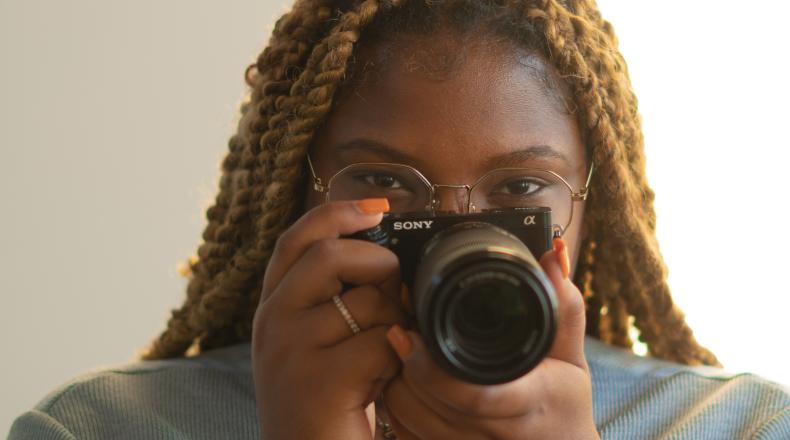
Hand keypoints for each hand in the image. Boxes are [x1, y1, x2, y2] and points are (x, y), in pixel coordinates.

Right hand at [252, 199, 405, 439]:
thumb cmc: (326, 402)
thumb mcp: (321, 343)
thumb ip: (338, 300)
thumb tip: (389, 260)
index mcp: (274, 306)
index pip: (297, 239)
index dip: (337, 213)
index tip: (378, 207)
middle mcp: (272, 321)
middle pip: (332, 255)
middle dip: (379, 266)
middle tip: (394, 298)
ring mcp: (290, 350)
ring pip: (367, 301)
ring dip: (395, 324)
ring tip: (386, 355)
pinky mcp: (317, 382)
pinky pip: (380, 344)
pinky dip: (397, 360)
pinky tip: (383, 383)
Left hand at [381, 238, 599, 438]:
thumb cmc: (564, 403)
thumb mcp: (571, 356)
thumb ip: (563, 306)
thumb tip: (553, 254)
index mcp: (529, 403)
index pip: (472, 394)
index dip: (431, 367)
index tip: (406, 333)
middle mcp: (496, 433)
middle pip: (427, 405)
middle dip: (404, 365)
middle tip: (398, 330)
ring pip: (407, 420)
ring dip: (396, 383)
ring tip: (401, 351)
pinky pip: (404, 434)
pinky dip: (397, 407)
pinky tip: (406, 382)